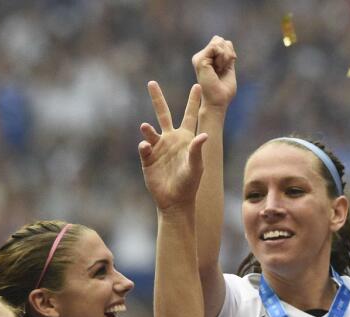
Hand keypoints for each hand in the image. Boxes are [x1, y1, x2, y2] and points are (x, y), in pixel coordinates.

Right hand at [138, 82, 207, 210]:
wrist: (175, 201)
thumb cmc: (190, 184)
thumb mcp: (196, 167)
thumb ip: (198, 150)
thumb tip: (205, 135)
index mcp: (185, 138)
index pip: (190, 115)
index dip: (193, 101)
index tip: (197, 85)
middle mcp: (171, 139)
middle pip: (163, 114)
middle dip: (157, 99)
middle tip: (152, 83)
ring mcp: (158, 148)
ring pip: (149, 131)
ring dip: (147, 128)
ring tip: (145, 126)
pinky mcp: (147, 158)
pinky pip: (144, 148)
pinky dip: (144, 147)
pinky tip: (146, 148)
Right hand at [192, 36, 236, 110]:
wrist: (217, 102)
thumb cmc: (223, 90)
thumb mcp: (228, 68)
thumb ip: (227, 56)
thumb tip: (228, 42)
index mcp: (207, 58)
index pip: (222, 42)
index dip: (229, 52)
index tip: (227, 67)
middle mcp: (201, 56)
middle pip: (219, 39)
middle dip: (228, 53)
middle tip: (223, 69)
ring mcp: (199, 57)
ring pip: (218, 42)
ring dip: (225, 57)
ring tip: (219, 70)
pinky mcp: (200, 60)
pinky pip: (215, 47)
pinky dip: (222, 57)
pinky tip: (218, 68)